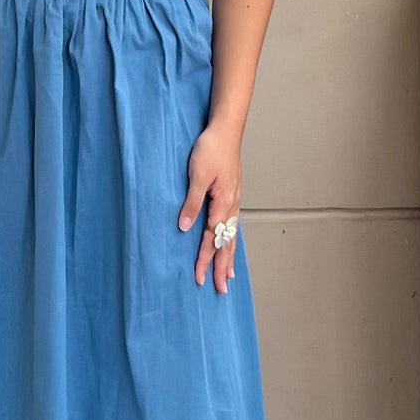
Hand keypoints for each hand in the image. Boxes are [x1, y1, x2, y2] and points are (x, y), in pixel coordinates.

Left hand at [178, 122, 241, 293]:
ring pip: (231, 236)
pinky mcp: (232, 195)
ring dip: (228, 257)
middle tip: (221, 289)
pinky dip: (231, 240)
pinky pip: (232, 225)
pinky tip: (229, 245)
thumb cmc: (210, 149)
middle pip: (226, 243)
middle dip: (222, 267)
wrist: (226, 129)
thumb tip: (185, 228)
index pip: (211, 239)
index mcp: (222, 203)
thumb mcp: (197, 175)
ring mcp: (233, 200)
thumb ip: (192, 202)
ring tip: (229, 276)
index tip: (199, 278)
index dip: (204, 259)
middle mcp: (231, 206)